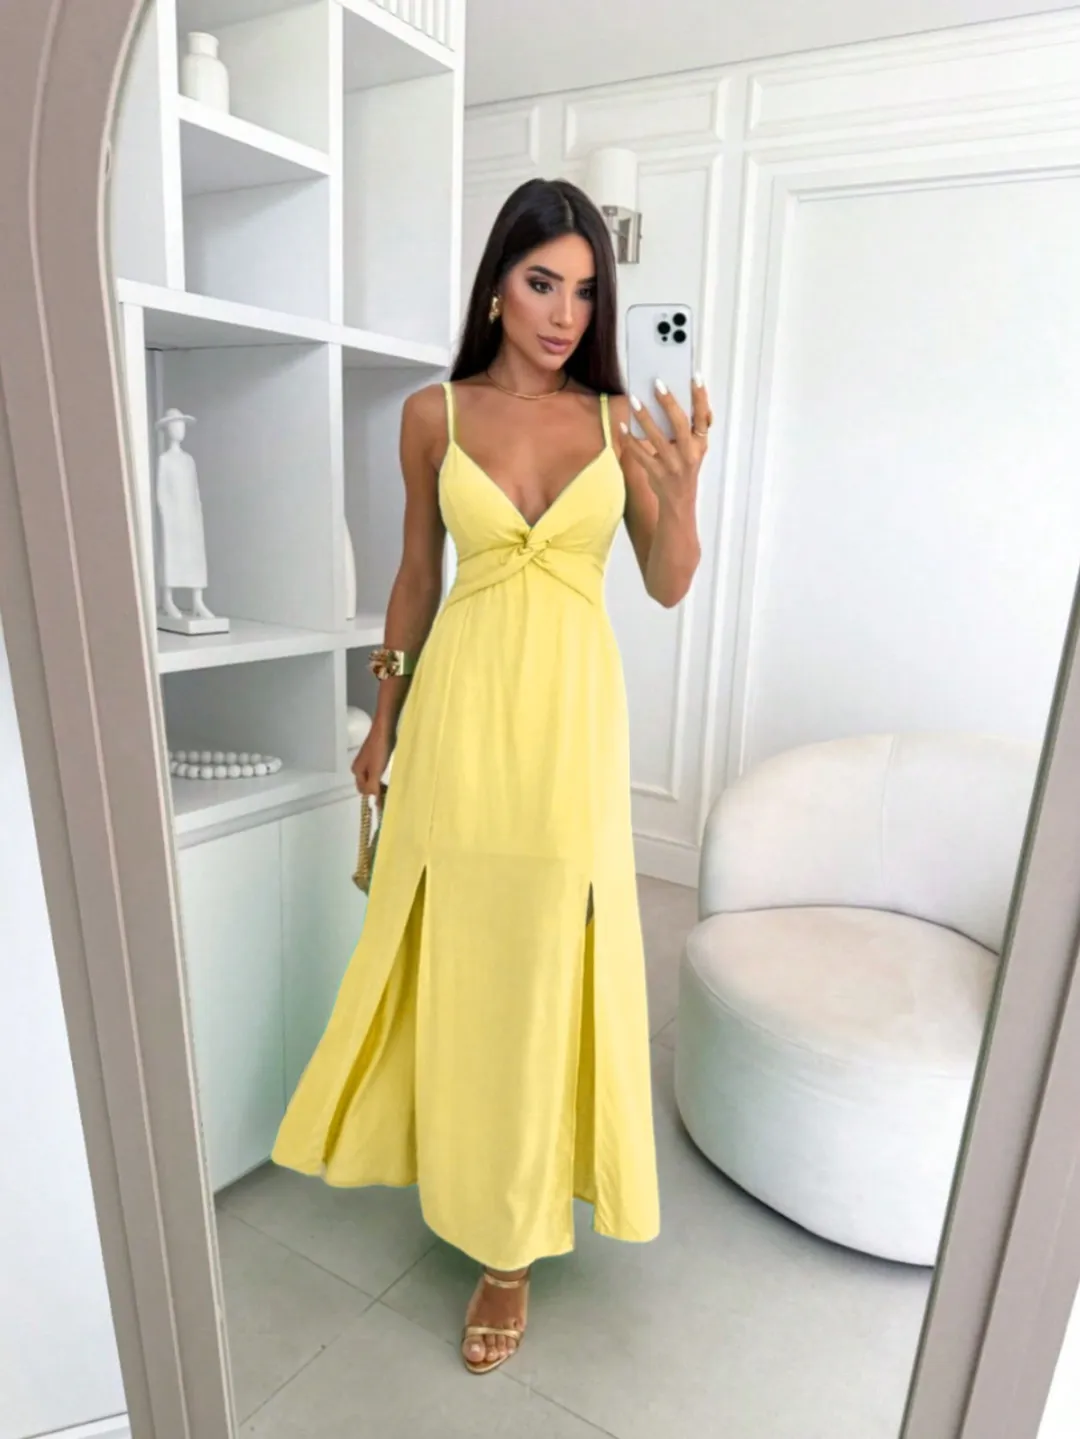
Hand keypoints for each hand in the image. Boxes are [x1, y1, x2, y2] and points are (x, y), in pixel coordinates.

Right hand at [351, 723, 391, 798]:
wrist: (384, 729)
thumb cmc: (379, 750)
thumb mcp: (375, 770)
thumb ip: (373, 786)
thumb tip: (375, 803)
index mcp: (356, 771)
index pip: (363, 790)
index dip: (373, 796)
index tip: (386, 801)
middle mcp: (359, 767)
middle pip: (366, 785)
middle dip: (375, 791)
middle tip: (389, 795)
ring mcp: (366, 761)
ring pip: (372, 778)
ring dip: (379, 784)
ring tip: (391, 788)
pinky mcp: (375, 757)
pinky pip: (376, 772)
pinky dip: (382, 777)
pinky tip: (389, 776)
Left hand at [620, 376, 712, 503]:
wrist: (679, 501)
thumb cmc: (686, 468)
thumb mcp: (697, 449)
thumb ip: (694, 429)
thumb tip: (686, 402)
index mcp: (700, 444)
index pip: (703, 417)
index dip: (701, 397)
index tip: (696, 376)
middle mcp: (689, 453)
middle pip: (679, 424)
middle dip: (668, 402)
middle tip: (657, 384)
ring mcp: (672, 464)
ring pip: (656, 437)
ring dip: (644, 417)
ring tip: (633, 399)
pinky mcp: (656, 473)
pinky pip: (639, 453)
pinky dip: (629, 439)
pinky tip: (621, 426)